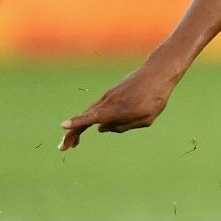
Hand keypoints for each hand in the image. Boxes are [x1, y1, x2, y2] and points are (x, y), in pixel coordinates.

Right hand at [59, 62, 179, 149]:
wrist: (158, 72)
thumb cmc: (156, 97)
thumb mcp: (146, 119)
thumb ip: (123, 126)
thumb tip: (102, 129)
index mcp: (117, 109)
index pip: (92, 117)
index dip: (77, 122)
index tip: (63, 125)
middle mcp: (108, 102)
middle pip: (85, 118)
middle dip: (72, 133)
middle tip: (63, 148)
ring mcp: (108, 97)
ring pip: (90, 114)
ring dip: (79, 128)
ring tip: (74, 143)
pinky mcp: (111, 95)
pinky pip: (98, 109)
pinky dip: (91, 119)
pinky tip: (98, 127)